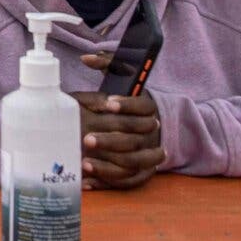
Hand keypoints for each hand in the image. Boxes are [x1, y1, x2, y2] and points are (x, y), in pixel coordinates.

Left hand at [74, 54, 163, 188]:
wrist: (156, 125)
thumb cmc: (129, 100)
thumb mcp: (126, 79)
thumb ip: (108, 64)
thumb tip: (85, 58)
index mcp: (150, 108)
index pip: (143, 106)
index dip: (126, 104)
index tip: (107, 103)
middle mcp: (153, 134)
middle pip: (134, 139)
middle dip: (110, 140)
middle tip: (86, 139)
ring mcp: (150, 155)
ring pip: (133, 164)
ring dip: (108, 166)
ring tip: (84, 163)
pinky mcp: (144, 172)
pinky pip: (128, 182)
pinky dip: (108, 182)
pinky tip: (86, 181)